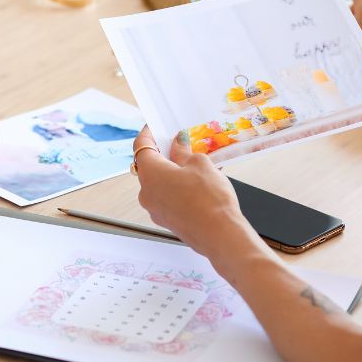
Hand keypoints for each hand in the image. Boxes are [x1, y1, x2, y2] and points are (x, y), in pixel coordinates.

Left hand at [132, 127, 269, 270]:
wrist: (220, 234)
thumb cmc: (209, 198)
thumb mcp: (199, 164)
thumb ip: (184, 152)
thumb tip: (177, 144)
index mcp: (150, 173)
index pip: (141, 146)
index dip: (149, 133)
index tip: (156, 126)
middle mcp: (146, 192)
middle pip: (149, 166)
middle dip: (164, 154)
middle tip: (181, 144)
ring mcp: (155, 209)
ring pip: (159, 183)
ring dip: (172, 172)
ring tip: (195, 165)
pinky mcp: (167, 221)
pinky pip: (167, 197)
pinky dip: (177, 188)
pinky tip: (197, 184)